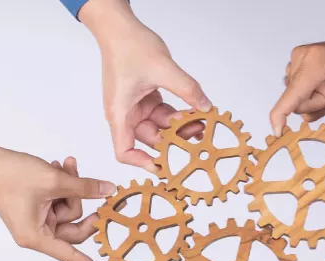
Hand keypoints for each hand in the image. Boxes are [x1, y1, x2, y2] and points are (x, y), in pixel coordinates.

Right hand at [0, 96, 118, 260]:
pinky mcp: (36, 210)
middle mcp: (37, 234)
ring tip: (64, 165)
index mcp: (37, 237)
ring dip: (71, 188)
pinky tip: (59, 167)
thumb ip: (84, 187)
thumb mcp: (54, 180)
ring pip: (69, 212)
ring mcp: (37, 222)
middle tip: (89, 183)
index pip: (74, 257)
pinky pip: (60, 203)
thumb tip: (109, 190)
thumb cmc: (11, 176)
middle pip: (75, 228)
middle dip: (82, 203)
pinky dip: (63, 187)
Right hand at [79, 0, 208, 171]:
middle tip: (198, 136)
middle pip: (148, 139)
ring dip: (178, 126)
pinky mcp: (143, 98)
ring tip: (201, 121)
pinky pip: (161, 113)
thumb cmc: (128, 47)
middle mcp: (124, 114)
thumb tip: (206, 107)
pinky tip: (194, 110)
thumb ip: (187, 90)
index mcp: (120, 113)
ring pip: (158, 126)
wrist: (119, 28)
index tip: (163, 167)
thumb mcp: (163, 69)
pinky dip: (177, 113)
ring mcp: (134, 107)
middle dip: (173, 140)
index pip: (124, 150)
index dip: (141, 163)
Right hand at [270, 38, 324, 142]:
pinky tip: (322, 82)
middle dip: (316, 104)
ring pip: (296, 100)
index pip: (291, 97)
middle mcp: (298, 59)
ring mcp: (293, 61)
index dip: (281, 117)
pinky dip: (310, 93)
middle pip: (297, 103)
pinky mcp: (292, 64)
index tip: (278, 133)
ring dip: (314, 100)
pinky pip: (295, 92)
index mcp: (313, 63)